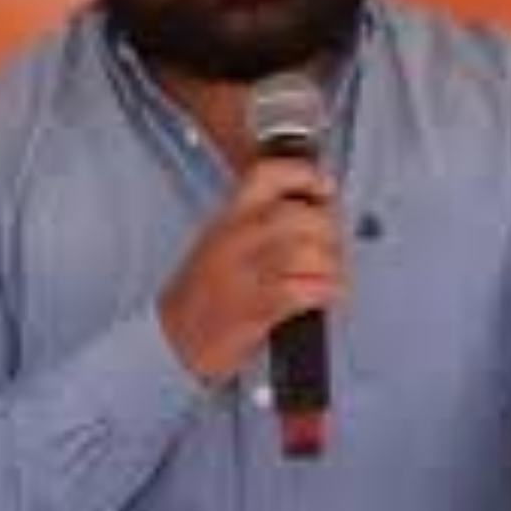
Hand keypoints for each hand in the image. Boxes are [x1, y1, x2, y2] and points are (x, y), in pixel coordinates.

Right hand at [158, 158, 344, 383]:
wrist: (175, 336)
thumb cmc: (208, 288)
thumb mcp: (226, 237)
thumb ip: (266, 216)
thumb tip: (322, 203)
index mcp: (229, 216)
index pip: (266, 175)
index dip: (303, 174)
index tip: (325, 187)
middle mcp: (235, 239)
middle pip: (301, 216)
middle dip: (330, 232)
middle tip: (334, 248)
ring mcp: (243, 274)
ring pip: (308, 253)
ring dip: (331, 266)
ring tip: (331, 276)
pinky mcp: (255, 308)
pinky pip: (306, 290)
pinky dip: (327, 292)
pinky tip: (325, 296)